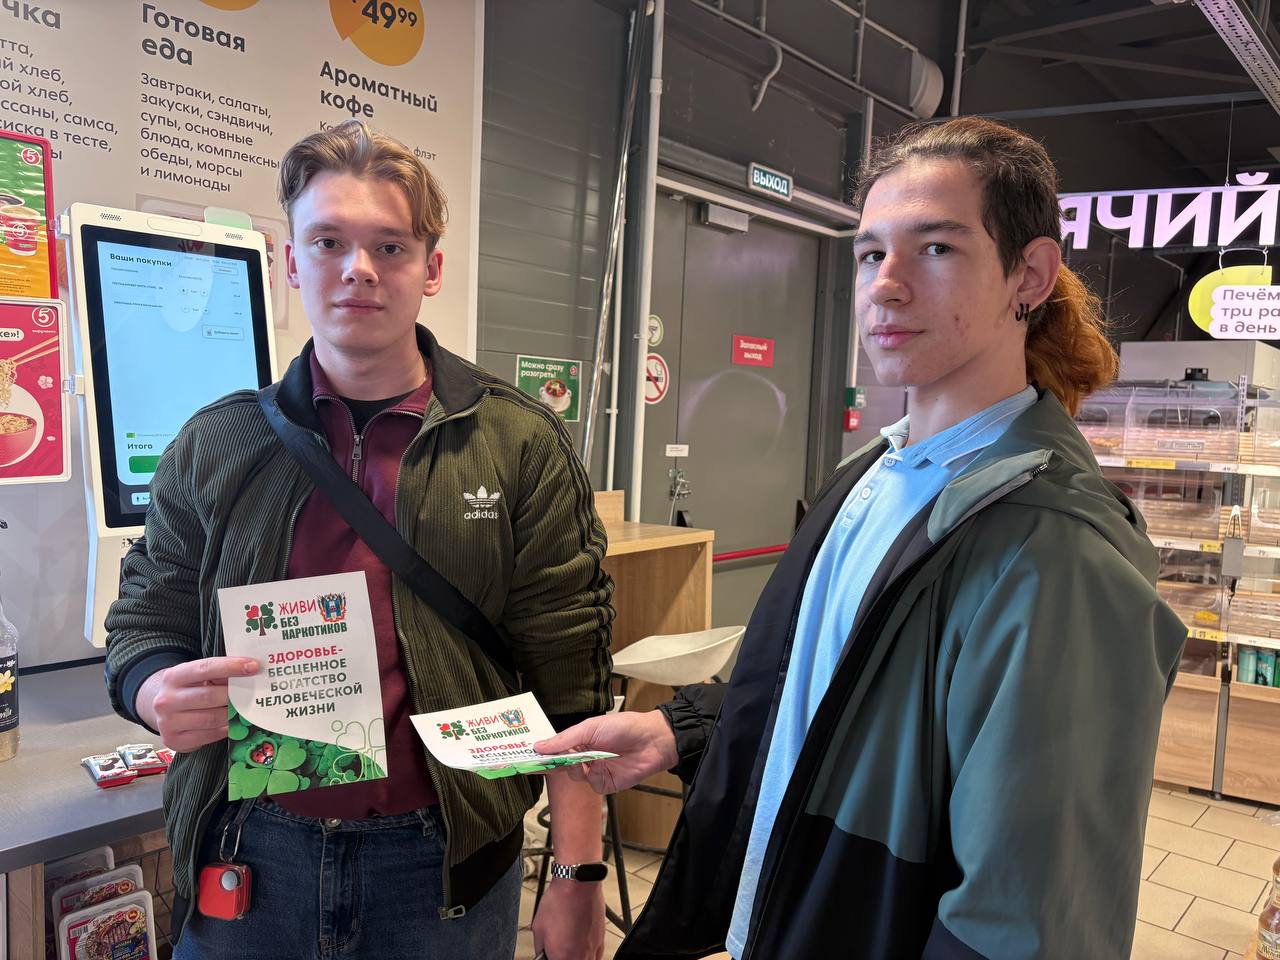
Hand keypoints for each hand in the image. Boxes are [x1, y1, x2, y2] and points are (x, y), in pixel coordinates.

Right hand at [135, 656, 258, 752]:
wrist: (162, 712)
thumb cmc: (188, 690)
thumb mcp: (196, 677)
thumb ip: (217, 674)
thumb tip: (250, 671)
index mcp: (173, 677)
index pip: (205, 668)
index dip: (231, 666)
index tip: (253, 666)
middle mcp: (166, 699)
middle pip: (209, 696)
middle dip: (234, 694)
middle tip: (254, 693)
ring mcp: (167, 722)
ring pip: (211, 718)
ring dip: (232, 714)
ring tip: (245, 709)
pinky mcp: (174, 740)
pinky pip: (208, 736)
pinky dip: (224, 730)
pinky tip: (232, 724)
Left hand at [532, 878, 603, 959]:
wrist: (578, 884)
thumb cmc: (560, 901)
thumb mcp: (538, 927)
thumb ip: (540, 947)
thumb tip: (542, 953)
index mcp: (562, 957)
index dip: (550, 958)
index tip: (549, 954)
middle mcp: (580, 956)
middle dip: (564, 958)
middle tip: (558, 950)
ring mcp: (593, 949)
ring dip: (578, 958)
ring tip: (570, 950)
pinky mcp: (601, 938)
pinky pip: (597, 955)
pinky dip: (589, 955)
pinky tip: (582, 947)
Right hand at [533, 710, 677, 794]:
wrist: (652, 741)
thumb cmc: (623, 727)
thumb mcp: (590, 728)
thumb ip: (564, 740)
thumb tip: (539, 745)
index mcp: (579, 740)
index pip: (554, 748)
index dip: (539, 752)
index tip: (522, 755)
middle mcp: (584, 756)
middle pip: (559, 765)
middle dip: (548, 764)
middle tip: (532, 764)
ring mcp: (594, 771)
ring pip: (572, 776)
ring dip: (573, 768)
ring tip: (581, 759)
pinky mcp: (605, 784)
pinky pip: (590, 785)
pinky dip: (591, 776)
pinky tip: (598, 766)